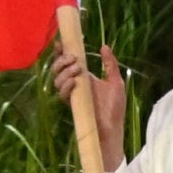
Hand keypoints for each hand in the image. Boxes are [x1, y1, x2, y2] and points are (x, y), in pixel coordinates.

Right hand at [49, 43, 128, 171]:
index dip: (61, 52)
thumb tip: (104, 46)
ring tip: (78, 69)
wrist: (113, 129)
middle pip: (57, 69)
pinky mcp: (72, 105)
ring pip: (57, 80)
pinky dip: (66, 86)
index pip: (67, 62)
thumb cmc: (115, 108)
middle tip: (74, 59)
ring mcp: (72, 95)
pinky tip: (74, 82)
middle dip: (62, 61)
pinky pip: (62, 94)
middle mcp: (74, 85)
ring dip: (64, 72)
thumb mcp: (115, 82)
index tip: (60, 43)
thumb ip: (110, 64)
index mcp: (83, 77)